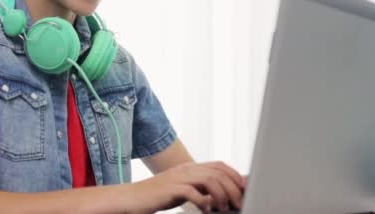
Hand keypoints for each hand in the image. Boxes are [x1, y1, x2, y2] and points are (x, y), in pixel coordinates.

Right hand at [125, 161, 245, 212]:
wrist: (132, 198)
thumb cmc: (157, 196)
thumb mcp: (181, 189)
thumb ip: (198, 188)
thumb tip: (217, 195)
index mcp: (190, 167)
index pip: (218, 165)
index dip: (234, 175)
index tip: (243, 188)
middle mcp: (186, 169)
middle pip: (218, 172)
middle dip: (233, 187)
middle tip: (238, 202)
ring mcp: (179, 177)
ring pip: (210, 180)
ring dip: (221, 195)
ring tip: (223, 208)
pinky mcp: (172, 189)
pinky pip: (194, 192)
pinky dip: (204, 202)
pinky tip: (205, 210)